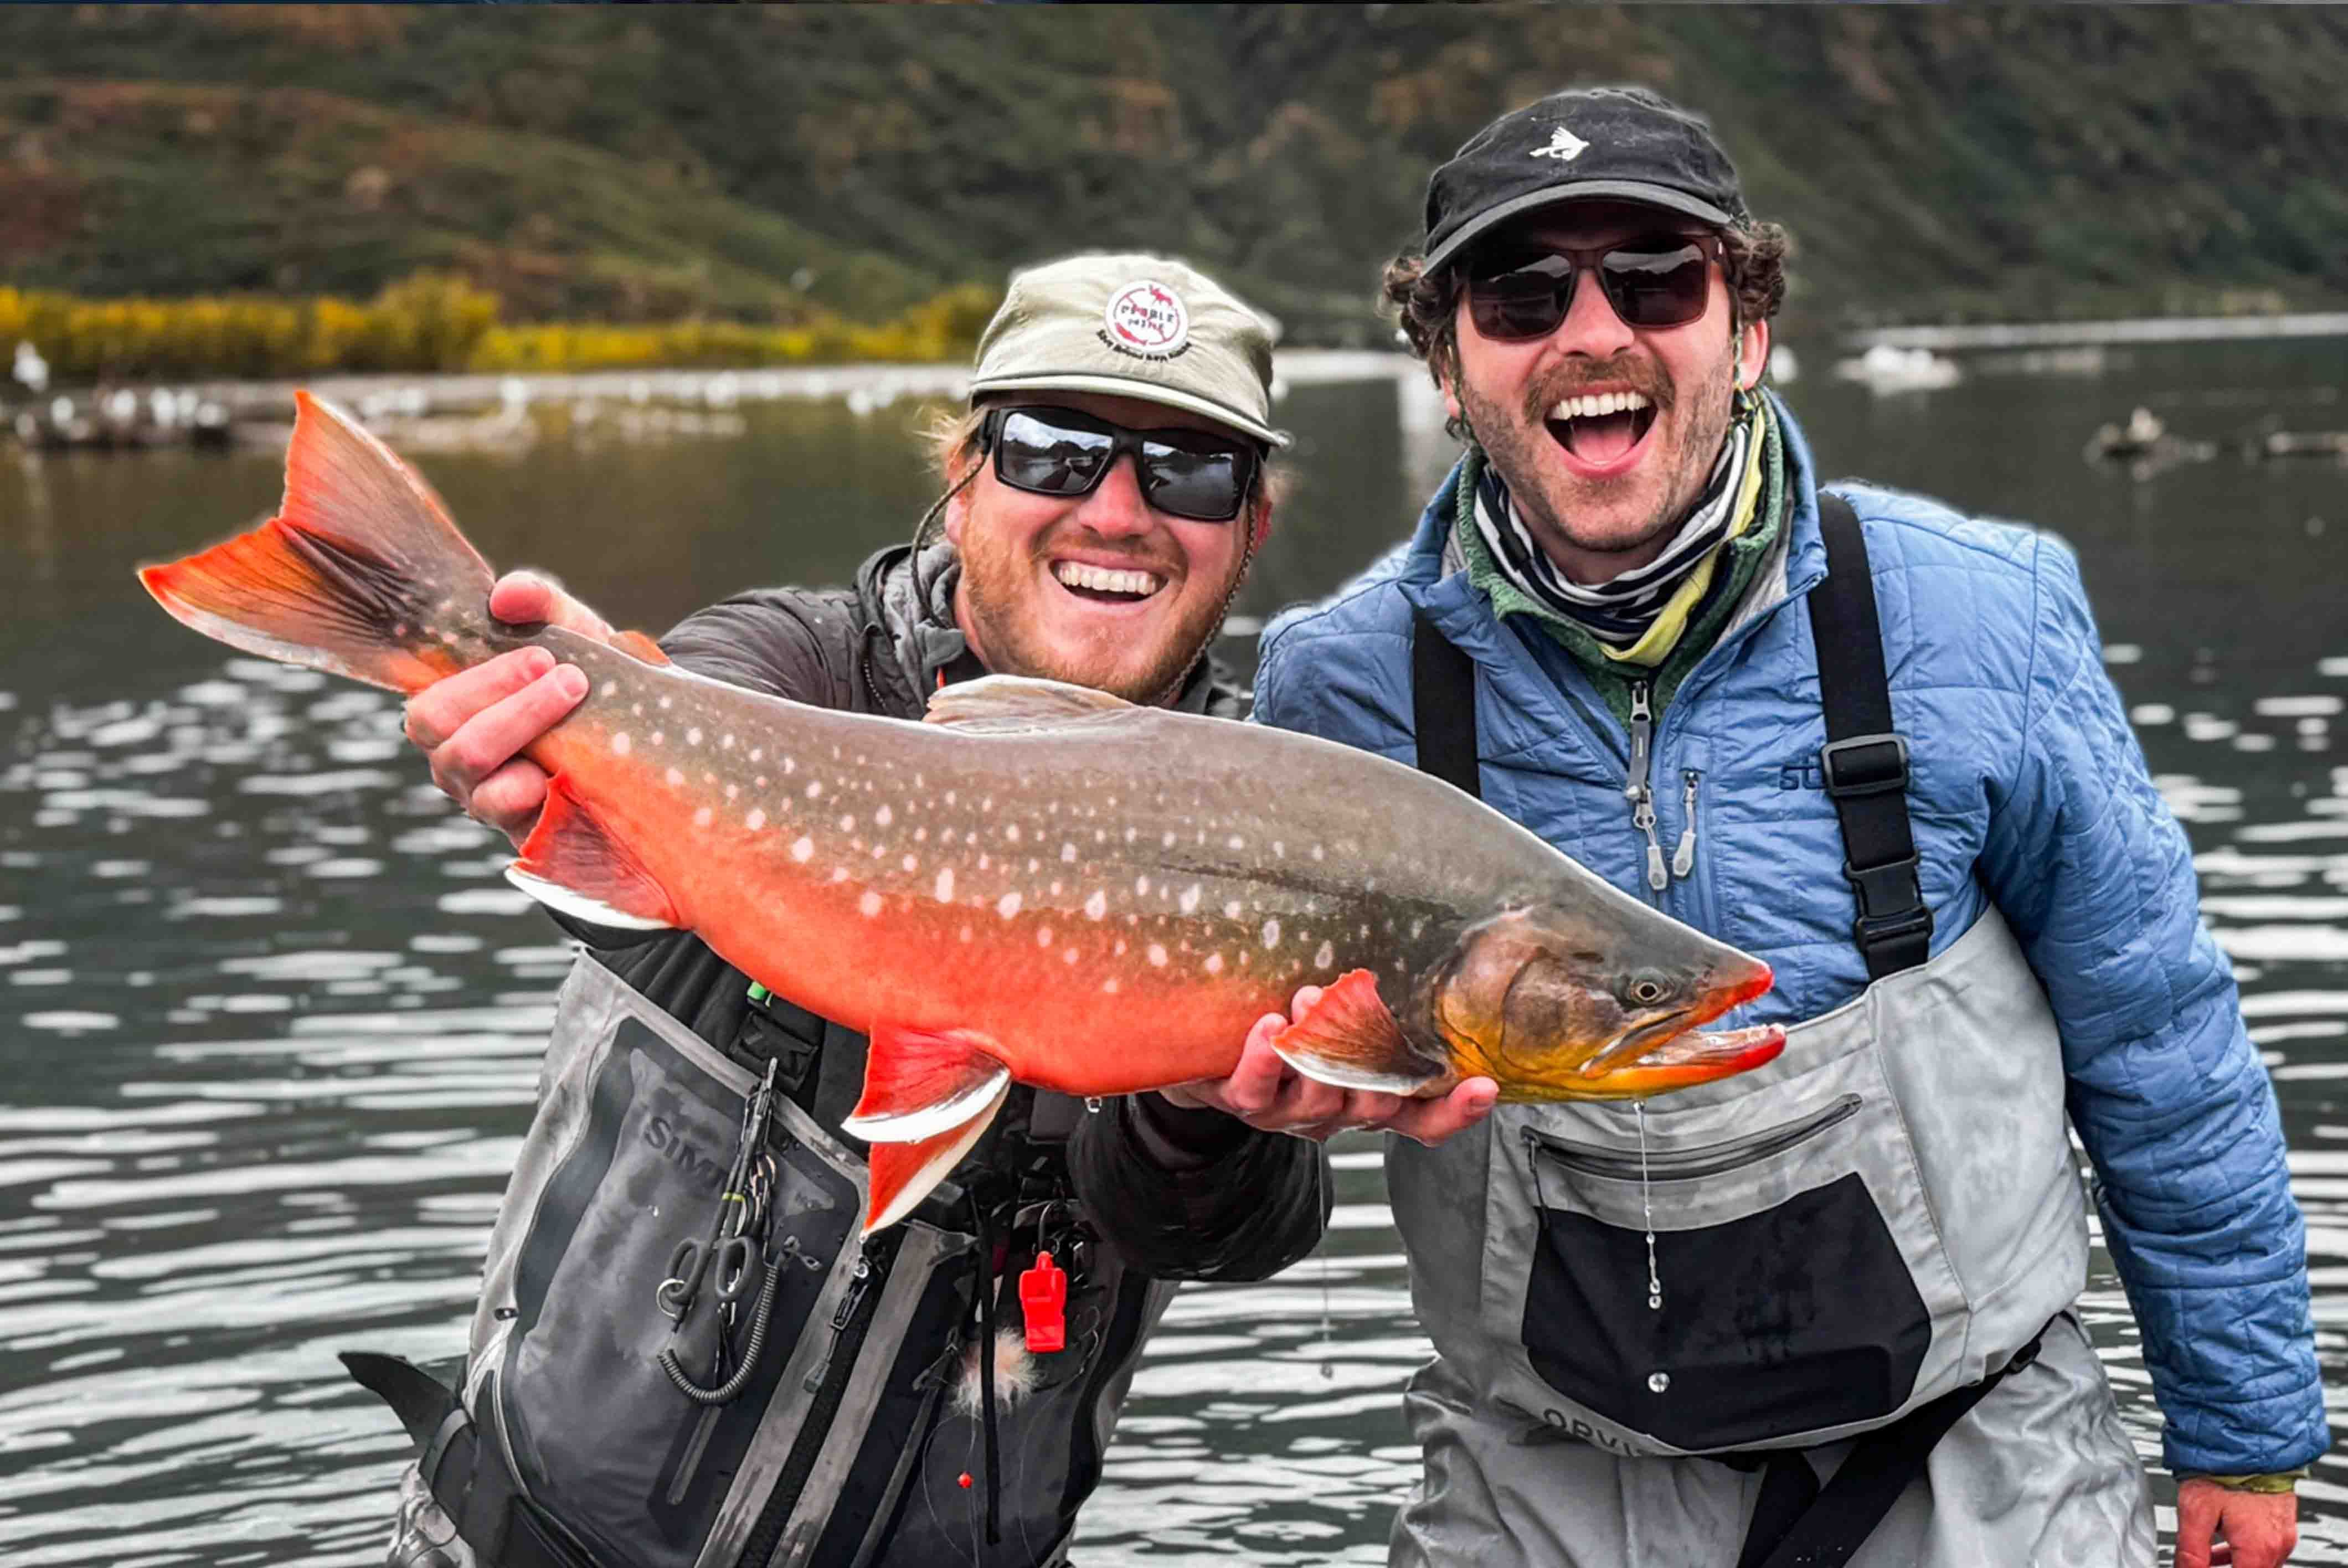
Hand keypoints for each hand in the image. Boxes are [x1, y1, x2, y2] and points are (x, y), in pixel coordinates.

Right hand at [401, 572, 607, 846]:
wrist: (638, 734)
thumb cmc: (583, 677)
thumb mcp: (570, 633)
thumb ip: (540, 603)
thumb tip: (507, 596)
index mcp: (454, 715)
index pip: (428, 708)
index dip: (479, 682)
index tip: (542, 657)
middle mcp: (457, 762)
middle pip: (443, 735)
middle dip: (507, 704)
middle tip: (570, 681)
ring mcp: (486, 799)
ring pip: (477, 774)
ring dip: (526, 734)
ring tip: (578, 711)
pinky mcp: (522, 829)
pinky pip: (514, 816)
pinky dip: (541, 791)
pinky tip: (571, 770)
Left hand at [1159, 986, 1499, 1144]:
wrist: (1203, 1046)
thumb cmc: (1285, 1025)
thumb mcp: (1337, 1017)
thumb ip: (1373, 1006)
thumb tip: (1414, 953)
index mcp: (1366, 1097)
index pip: (1423, 1119)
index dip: (1456, 1110)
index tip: (1485, 1085)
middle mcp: (1334, 1113)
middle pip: (1375, 1107)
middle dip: (1374, 1060)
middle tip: (1366, 1006)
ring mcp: (1288, 1114)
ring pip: (1317, 1101)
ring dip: (1318, 1048)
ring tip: (1309, 997)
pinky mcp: (1243, 1102)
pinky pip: (1257, 1091)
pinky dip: (1265, 1059)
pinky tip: (1269, 1028)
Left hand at [2175, 1478, 2296, 1567]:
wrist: (2247, 1437)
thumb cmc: (2223, 1469)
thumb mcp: (2195, 1511)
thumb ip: (2190, 1550)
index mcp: (2258, 1548)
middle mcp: (2278, 1545)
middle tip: (2199, 1563)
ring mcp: (2284, 1532)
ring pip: (2260, 1562)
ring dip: (2236, 1563)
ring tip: (2206, 1558)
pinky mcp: (2282, 1520)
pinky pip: (2266, 1546)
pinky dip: (2245, 1550)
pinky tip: (2223, 1543)